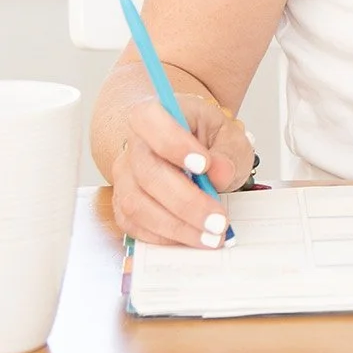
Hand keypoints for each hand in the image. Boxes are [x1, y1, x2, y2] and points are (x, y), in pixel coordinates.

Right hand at [110, 93, 253, 247]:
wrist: (188, 148)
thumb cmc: (208, 138)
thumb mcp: (228, 135)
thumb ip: (228, 151)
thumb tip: (220, 172)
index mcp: (157, 114)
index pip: (151, 120)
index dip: (174, 144)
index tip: (204, 165)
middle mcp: (133, 145)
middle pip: (148, 173)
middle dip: (186, 202)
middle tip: (218, 221)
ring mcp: (124, 176)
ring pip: (136, 204)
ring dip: (176, 226)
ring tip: (211, 236)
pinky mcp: (123, 203)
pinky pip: (134, 224)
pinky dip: (163, 236)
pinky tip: (191, 237)